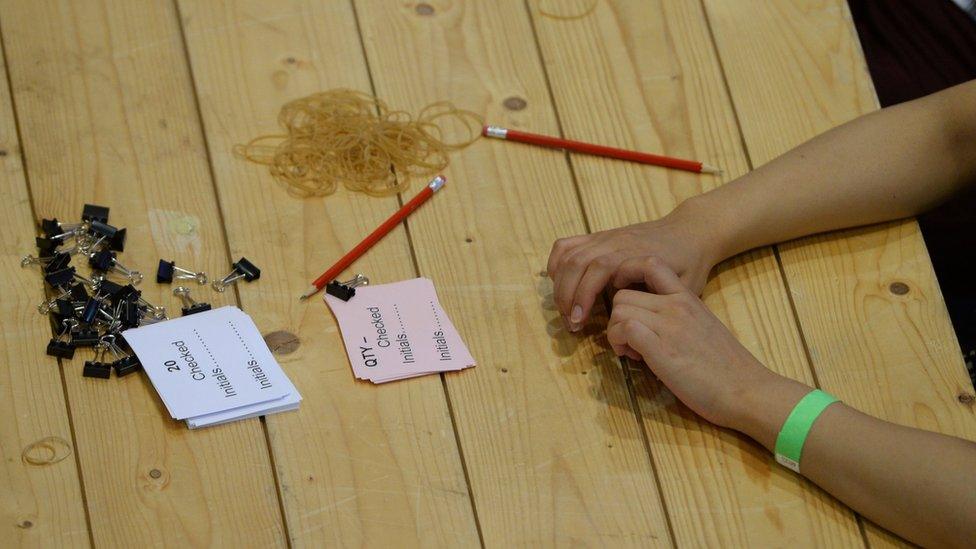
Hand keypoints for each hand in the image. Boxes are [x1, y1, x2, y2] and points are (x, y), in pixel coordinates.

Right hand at [546, 199, 723, 331]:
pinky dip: (556, 264)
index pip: (599, 269)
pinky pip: (567, 245)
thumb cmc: (690, 263)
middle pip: (577, 262)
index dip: (583, 295)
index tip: (578, 321)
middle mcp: (616, 241)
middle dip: (566, 295)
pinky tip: (559, 284)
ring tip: (565, 310)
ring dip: (559, 284)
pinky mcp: (599, 237)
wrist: (691, 231)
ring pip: (568, 254)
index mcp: (636, 254)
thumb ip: (660, 302)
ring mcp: (605, 237)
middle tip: (570, 323)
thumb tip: (632, 322)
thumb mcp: (685, 286)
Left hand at [606, 257, 774, 429]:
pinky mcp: (662, 350)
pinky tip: (633, 358)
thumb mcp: (704, 328)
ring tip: (632, 350)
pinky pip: (624, 329)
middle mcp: (677, 306)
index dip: (628, 275)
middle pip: (623, 294)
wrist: (748, 390)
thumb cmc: (728, 367)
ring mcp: (669, 326)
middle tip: (630, 339)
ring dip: (616, 332)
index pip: (650, 264)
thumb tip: (656, 324)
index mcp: (688, 298)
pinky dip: (619, 343)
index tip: (627, 299)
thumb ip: (680, 318)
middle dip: (618, 318)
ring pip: (619, 310)